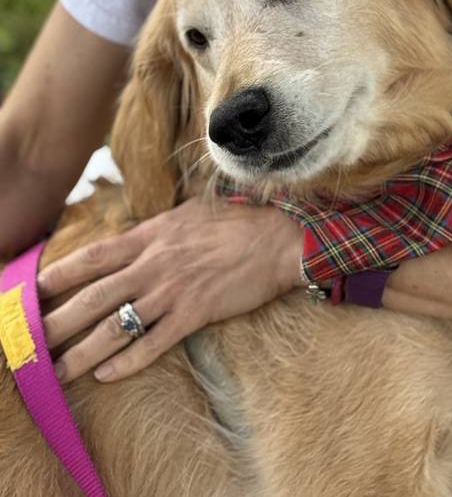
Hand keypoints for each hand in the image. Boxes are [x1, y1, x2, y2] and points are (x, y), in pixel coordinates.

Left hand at [38, 195, 303, 383]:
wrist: (278, 239)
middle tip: (35, 340)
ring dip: (82, 352)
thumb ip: (157, 230)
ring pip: (116, 326)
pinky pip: (152, 343)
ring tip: (59, 371)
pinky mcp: (194, 313)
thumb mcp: (189, 214)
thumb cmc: (237, 223)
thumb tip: (134, 239)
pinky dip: (126, 362)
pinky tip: (106, 375)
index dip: (62, 273)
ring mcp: (173, 290)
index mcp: (152, 236)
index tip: (36, 289)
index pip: (95, 256)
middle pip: (95, 295)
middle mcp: (155, 264)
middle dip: (59, 320)